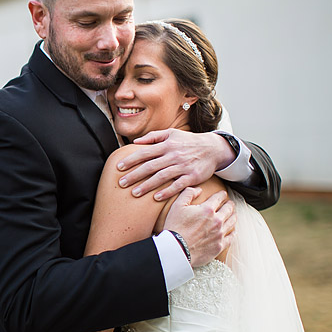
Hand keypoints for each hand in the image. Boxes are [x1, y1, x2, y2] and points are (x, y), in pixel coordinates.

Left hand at [117, 129, 235, 200]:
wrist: (213, 148)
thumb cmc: (189, 141)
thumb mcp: (172, 133)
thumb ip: (153, 136)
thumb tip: (135, 142)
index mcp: (166, 145)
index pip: (145, 153)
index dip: (131, 160)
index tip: (119, 167)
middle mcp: (173, 155)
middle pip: (150, 166)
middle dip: (134, 175)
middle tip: (121, 183)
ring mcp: (183, 166)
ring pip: (161, 177)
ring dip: (147, 185)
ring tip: (134, 193)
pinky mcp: (192, 177)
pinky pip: (178, 185)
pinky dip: (167, 191)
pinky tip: (156, 198)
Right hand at [163, 188, 235, 267]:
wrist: (177, 249)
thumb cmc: (175, 227)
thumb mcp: (177, 206)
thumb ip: (188, 193)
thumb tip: (198, 189)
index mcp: (207, 210)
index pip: (219, 198)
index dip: (221, 194)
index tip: (222, 194)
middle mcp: (217, 221)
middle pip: (229, 209)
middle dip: (230, 204)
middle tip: (229, 203)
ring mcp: (219, 234)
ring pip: (232, 222)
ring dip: (233, 216)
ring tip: (233, 214)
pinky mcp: (219, 246)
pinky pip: (231, 237)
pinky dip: (233, 232)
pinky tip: (232, 230)